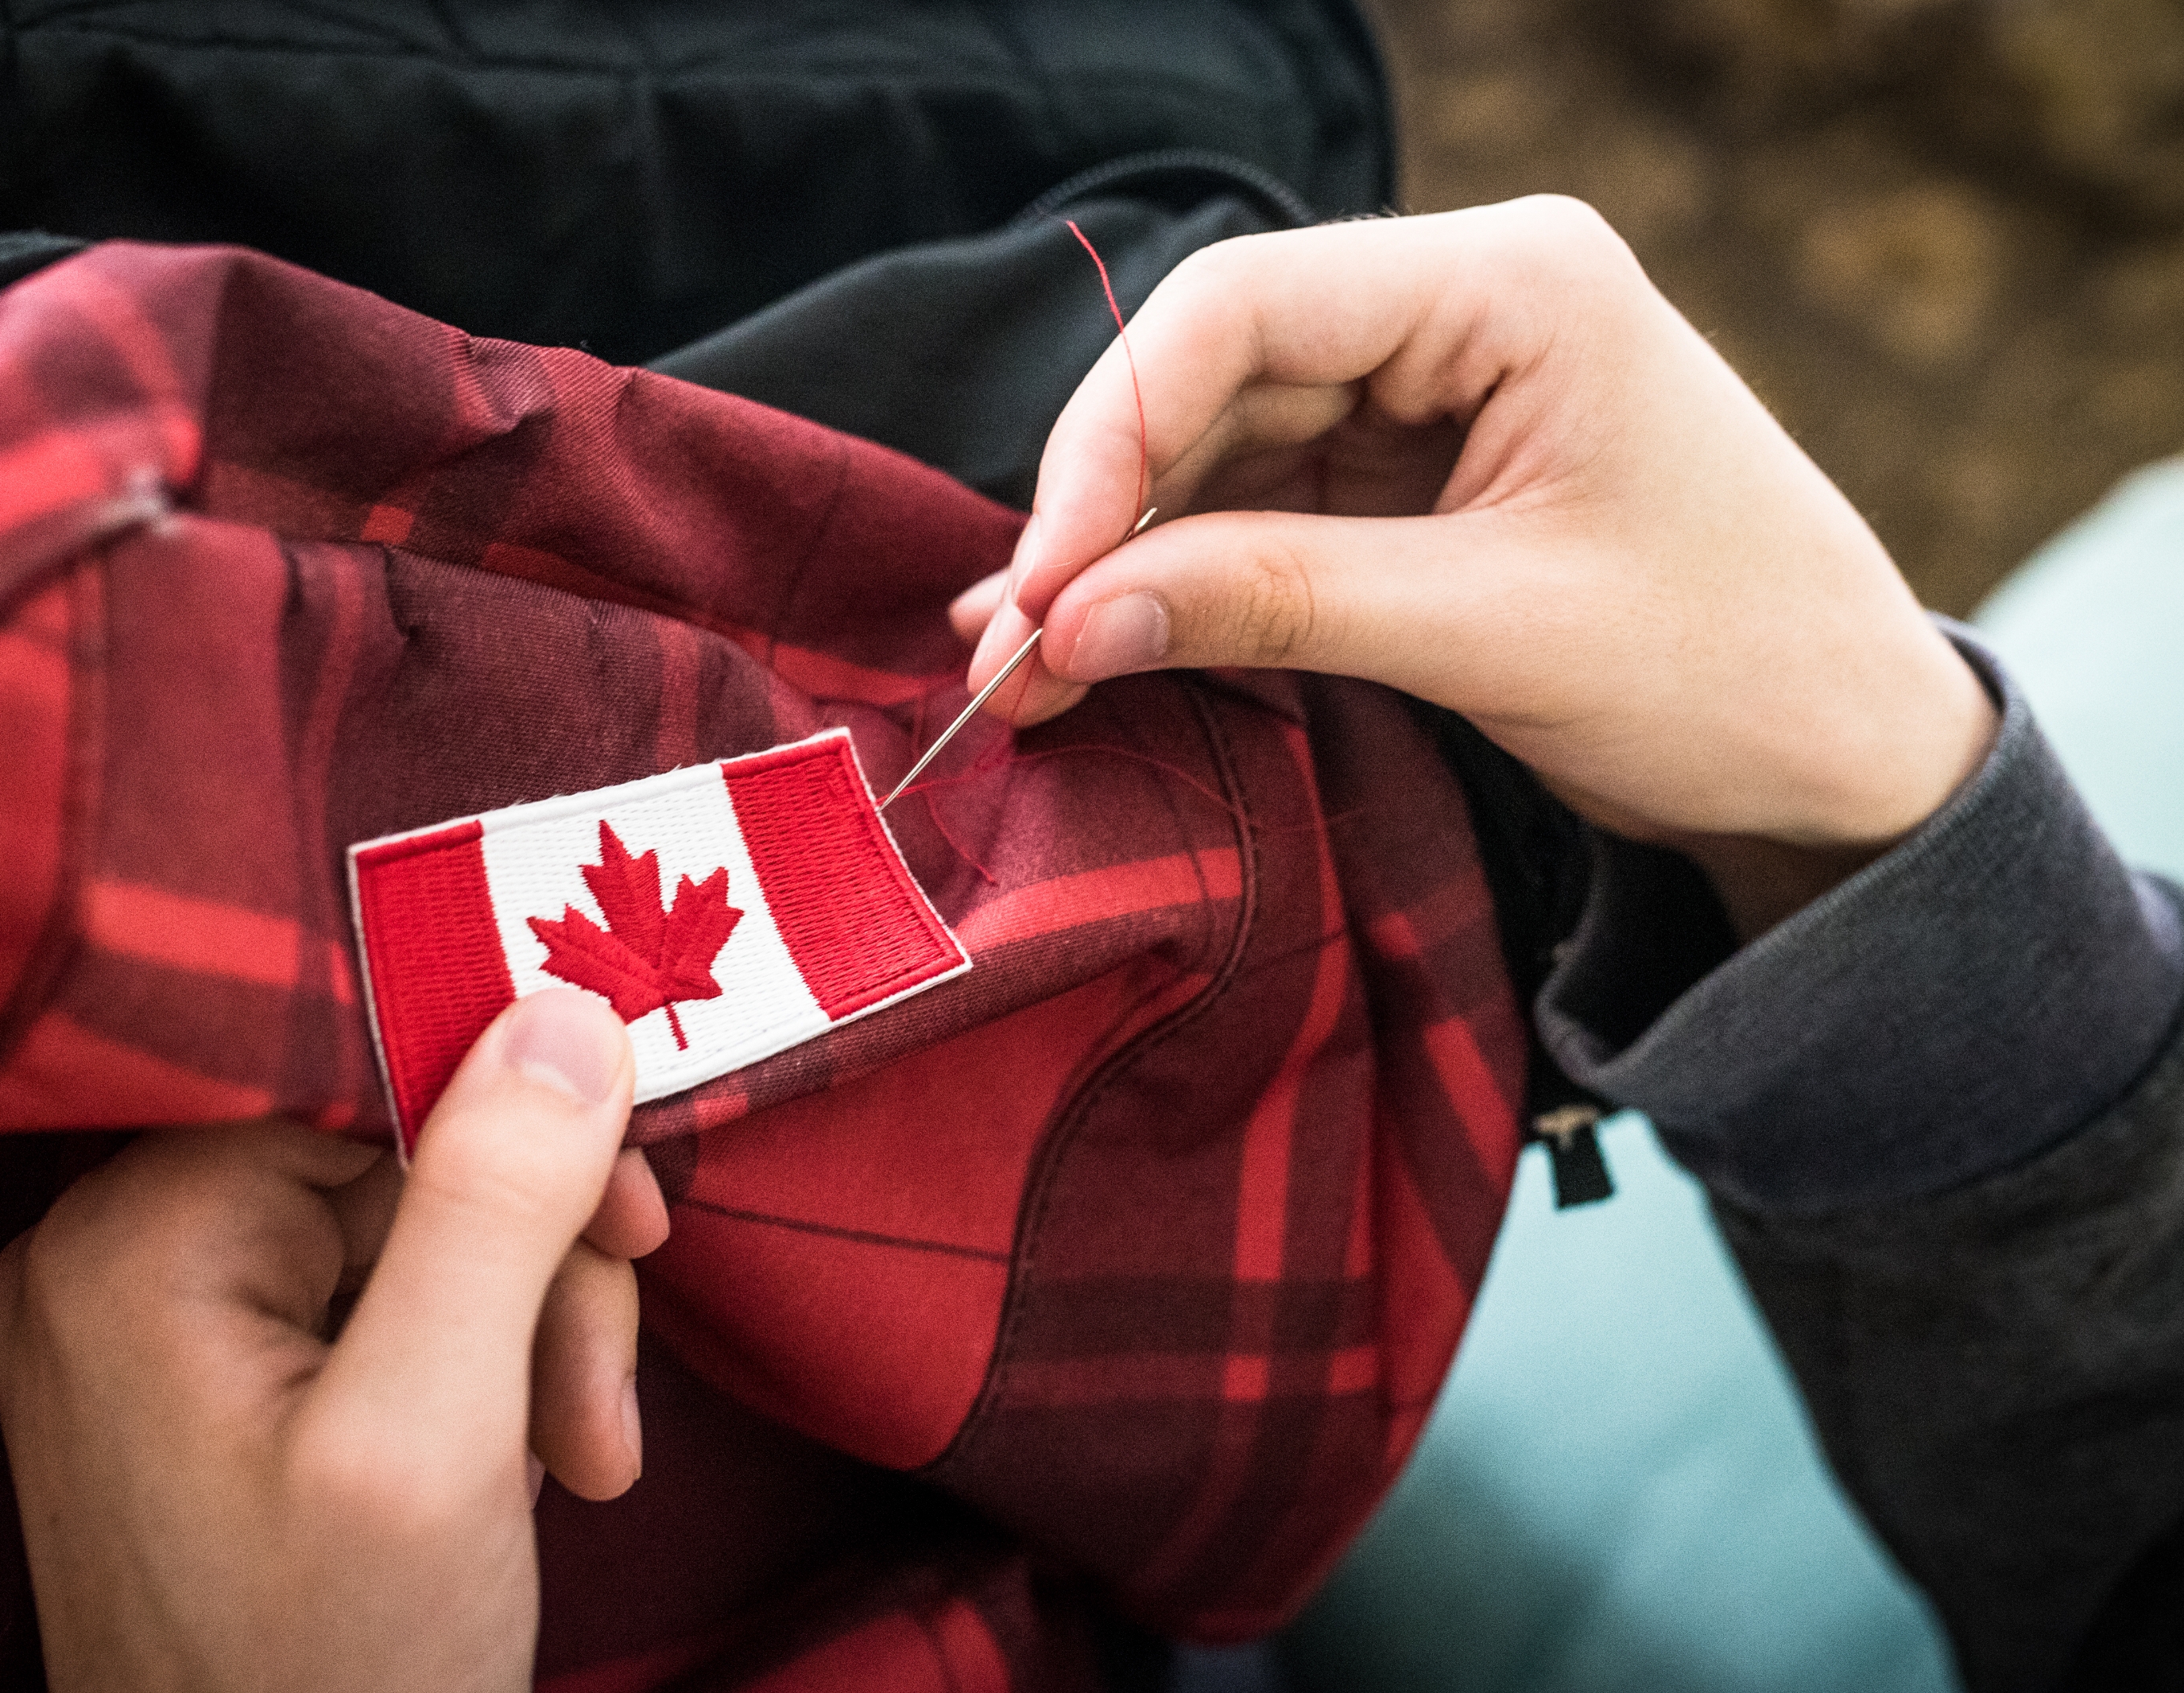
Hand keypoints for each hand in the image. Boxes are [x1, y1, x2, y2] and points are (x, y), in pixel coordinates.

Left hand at [0, 990, 667, 1692]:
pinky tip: (521, 1472)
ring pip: (416, 1240)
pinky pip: (385, 1313)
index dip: (521, 1125)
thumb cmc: (334, 1678)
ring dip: (530, 1340)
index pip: (363, 1081)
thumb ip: (494, 1210)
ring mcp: (163, 1330)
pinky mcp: (219, 1390)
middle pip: (403, 1167)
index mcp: (133, 1242)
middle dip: (539, 1274)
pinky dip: (481, 1380)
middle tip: (600, 1406)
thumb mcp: (439, 1436)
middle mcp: (120, 1259)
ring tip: (580, 1460)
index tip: (634, 1213)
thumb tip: (560, 1004)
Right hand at [957, 196, 1996, 934]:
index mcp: (1513, 282)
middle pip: (1212, 378)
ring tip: (1020, 673)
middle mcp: (1459, 311)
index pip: (1244, 310)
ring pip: (1218, 453)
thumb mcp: (1492, 631)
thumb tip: (1066, 625)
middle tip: (1005, 654)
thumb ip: (1271, 605)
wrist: (1847, 758)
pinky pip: (1257, 516)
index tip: (1046, 583)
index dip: (1111, 438)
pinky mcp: (1411, 482)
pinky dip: (1177, 588)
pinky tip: (1093, 648)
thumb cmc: (1730, 668)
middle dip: (1101, 521)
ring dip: (1119, 564)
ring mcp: (1429, 396)